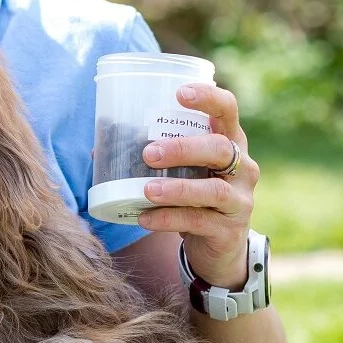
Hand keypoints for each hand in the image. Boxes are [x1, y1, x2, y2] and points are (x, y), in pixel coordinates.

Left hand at [137, 83, 258, 289]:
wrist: (219, 247)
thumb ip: (155, 156)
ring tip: (147, 190)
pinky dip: (170, 218)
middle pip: (220, 149)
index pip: (227, 110)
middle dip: (183, 148)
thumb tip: (100, 149)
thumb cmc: (196, 198)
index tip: (179, 94)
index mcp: (229, 142)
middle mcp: (242, 167)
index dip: (208, 98)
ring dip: (177, 188)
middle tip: (149, 154)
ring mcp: (239, 200)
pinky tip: (146, 218)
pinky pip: (199, 221)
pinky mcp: (230, 230)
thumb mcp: (185, 172)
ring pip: (213, 190)